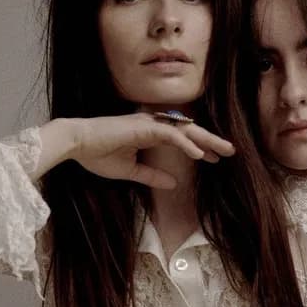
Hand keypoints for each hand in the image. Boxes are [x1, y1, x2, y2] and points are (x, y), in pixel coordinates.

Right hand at [66, 113, 234, 188]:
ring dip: (206, 140)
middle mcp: (152, 124)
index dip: (199, 148)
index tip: (213, 159)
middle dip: (211, 141)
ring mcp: (149, 123)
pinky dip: (186, 143)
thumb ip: (152, 176)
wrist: (76, 144)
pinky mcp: (143, 126)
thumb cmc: (97, 154)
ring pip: (185, 130)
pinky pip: (171, 134)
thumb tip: (173, 183)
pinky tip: (199, 154)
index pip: (181, 139)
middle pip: (189, 131)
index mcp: (149, 133)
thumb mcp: (130, 171)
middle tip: (231, 152)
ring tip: (224, 151)